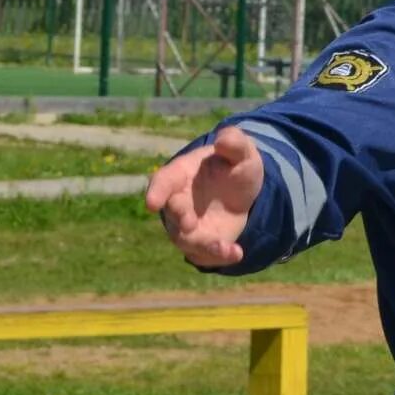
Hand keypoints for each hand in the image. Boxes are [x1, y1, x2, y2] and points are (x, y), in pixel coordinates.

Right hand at [145, 127, 265, 268]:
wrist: (242, 189)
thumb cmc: (234, 165)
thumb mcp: (241, 152)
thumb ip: (235, 143)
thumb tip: (224, 139)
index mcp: (181, 174)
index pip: (163, 182)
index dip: (156, 192)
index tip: (152, 203)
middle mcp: (178, 202)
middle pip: (171, 213)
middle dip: (178, 217)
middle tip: (189, 223)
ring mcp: (187, 224)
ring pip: (186, 239)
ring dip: (203, 245)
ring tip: (225, 247)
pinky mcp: (202, 242)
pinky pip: (204, 254)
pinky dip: (218, 256)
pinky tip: (237, 252)